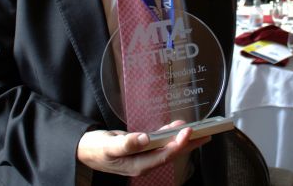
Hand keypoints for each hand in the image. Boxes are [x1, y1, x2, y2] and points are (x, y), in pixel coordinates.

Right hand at [76, 121, 208, 176]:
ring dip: (181, 139)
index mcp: (138, 165)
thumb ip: (126, 144)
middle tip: (206, 134)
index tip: (188, 132)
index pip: (163, 156)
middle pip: (171, 153)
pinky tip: (175, 127)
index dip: (177, 145)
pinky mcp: (141, 149)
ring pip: (167, 148)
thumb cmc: (96, 149)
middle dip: (189, 144)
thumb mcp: (108, 146)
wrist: (86, 150)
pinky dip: (168, 134)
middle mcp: (144, 163)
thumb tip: (144, 138)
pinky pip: (159, 143)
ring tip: (198, 129)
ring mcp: (144, 156)